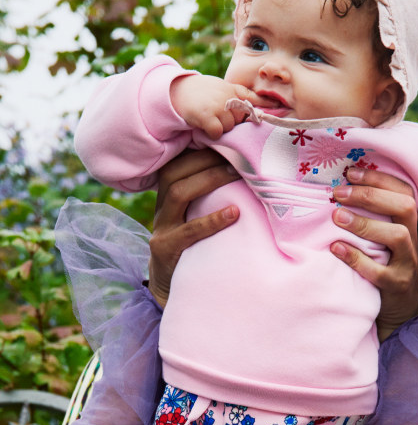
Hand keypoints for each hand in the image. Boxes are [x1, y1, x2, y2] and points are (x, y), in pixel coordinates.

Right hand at [148, 149, 239, 306]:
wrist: (174, 285)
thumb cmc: (196, 243)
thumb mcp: (200, 214)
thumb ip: (213, 193)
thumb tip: (249, 167)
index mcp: (168, 192)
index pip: (179, 161)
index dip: (202, 147)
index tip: (232, 140)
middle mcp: (161, 205)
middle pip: (175, 171)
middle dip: (207, 159)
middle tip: (239, 155)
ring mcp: (161, 227)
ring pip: (177, 193)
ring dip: (209, 180)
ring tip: (236, 174)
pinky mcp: (165, 248)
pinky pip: (188, 231)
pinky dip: (212, 220)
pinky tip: (234, 213)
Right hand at [170, 74, 262, 139]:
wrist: (179, 90)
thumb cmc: (204, 94)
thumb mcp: (223, 89)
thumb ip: (239, 98)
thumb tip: (258, 113)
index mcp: (234, 90)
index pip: (254, 97)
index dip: (267, 104)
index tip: (280, 108)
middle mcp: (228, 96)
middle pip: (241, 120)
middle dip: (233, 122)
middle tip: (219, 116)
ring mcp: (218, 105)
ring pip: (230, 127)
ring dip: (221, 128)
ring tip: (211, 119)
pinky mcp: (207, 115)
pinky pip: (218, 132)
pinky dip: (212, 134)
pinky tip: (206, 127)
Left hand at [330, 167, 417, 341]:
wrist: (399, 309)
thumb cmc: (383, 264)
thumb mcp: (380, 238)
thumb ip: (369, 216)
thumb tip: (336, 188)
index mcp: (408, 223)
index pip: (404, 191)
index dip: (380, 178)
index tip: (350, 172)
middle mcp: (412, 240)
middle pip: (405, 207)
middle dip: (371, 196)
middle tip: (339, 193)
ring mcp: (407, 264)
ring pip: (398, 237)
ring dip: (365, 224)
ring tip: (337, 217)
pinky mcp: (396, 286)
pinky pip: (380, 272)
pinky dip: (356, 258)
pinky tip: (336, 248)